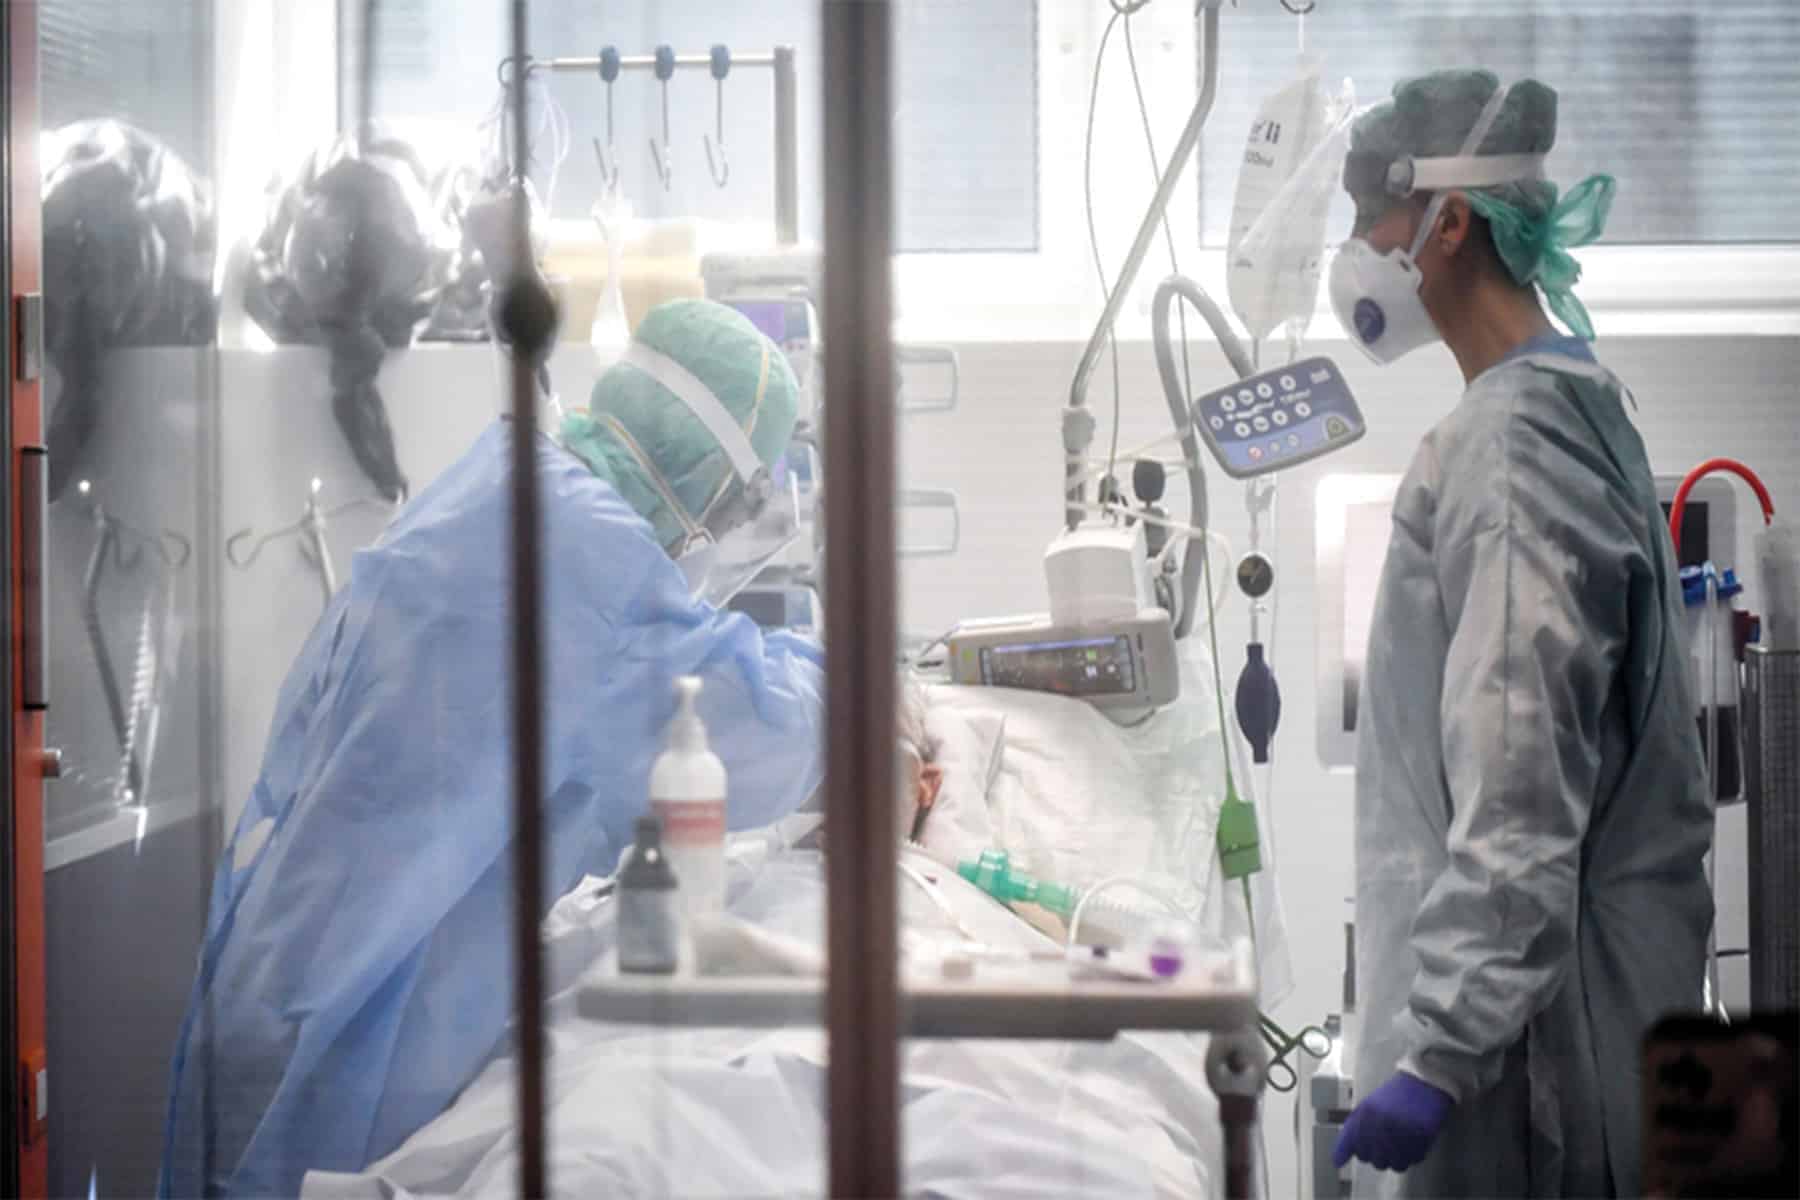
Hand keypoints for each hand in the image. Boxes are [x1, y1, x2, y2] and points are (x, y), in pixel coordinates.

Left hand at [1333, 1071, 1453, 1172]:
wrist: (1424, 1083)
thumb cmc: (1396, 1094)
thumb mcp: (1369, 1105)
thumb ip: (1353, 1129)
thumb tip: (1338, 1158)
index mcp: (1365, 1114)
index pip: (1350, 1143)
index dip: (1346, 1151)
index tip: (1340, 1160)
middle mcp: (1380, 1127)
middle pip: (1370, 1158)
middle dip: (1373, 1153)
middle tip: (1381, 1143)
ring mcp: (1400, 1136)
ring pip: (1390, 1164)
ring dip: (1392, 1157)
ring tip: (1397, 1144)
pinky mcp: (1420, 1143)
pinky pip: (1409, 1162)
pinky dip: (1408, 1156)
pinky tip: (1409, 1144)